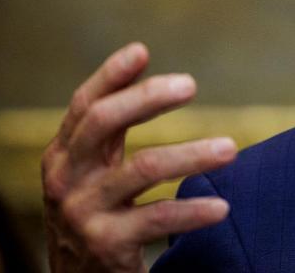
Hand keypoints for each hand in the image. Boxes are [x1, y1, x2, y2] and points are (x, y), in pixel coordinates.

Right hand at [42, 43, 237, 271]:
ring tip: (230, 149)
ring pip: (143, 168)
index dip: (110, 76)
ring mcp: (83, 212)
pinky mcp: (105, 244)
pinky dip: (194, 211)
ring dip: (192, 155)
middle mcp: (65, 179)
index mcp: (63, 154)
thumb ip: (111, 123)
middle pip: (103, 123)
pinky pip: (157, 218)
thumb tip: (141, 55)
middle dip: (147, 98)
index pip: (84, 105)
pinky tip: (223, 207)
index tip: (141, 50)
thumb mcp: (90, 168)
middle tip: (191, 84)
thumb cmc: (94, 211)